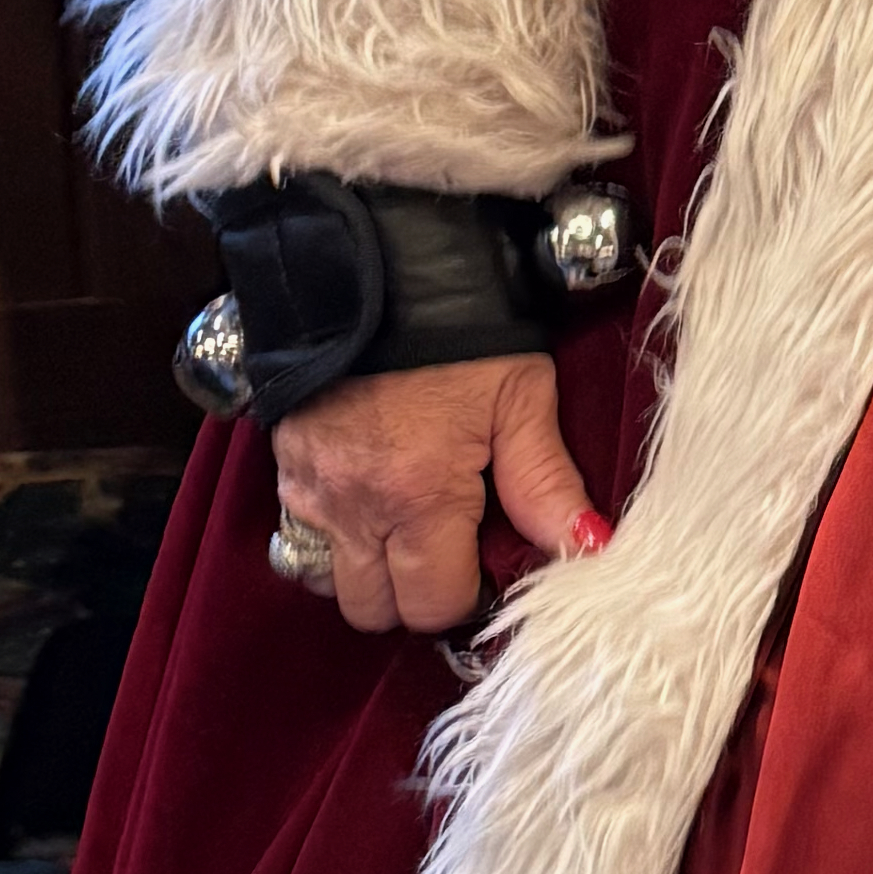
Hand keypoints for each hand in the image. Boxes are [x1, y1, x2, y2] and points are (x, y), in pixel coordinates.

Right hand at [273, 350, 600, 638]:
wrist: (375, 263)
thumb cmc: (461, 329)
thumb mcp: (519, 397)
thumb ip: (547, 484)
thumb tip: (590, 549)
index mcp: (418, 497)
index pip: (435, 604)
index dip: (470, 596)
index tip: (490, 565)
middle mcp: (354, 507)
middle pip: (375, 610)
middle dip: (415, 594)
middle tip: (451, 551)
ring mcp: (309, 489)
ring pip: (331, 581)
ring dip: (370, 570)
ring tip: (409, 528)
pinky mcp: (282, 467)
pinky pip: (298, 536)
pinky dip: (336, 535)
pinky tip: (371, 500)